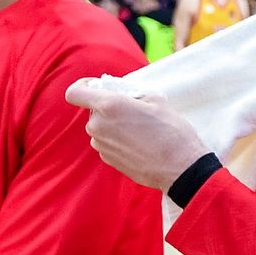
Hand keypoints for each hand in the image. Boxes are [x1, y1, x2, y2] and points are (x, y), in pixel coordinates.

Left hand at [65, 80, 206, 190]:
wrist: (181, 168)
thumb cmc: (171, 132)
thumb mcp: (156, 99)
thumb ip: (131, 92)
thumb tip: (122, 93)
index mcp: (108, 106)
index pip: (74, 93)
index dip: (83, 87)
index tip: (96, 87)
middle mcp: (99, 126)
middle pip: (93, 111)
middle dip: (109, 108)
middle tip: (133, 110)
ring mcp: (102, 146)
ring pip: (101, 128)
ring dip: (114, 125)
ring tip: (140, 130)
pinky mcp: (108, 160)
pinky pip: (107, 143)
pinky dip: (118, 140)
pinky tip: (140, 144)